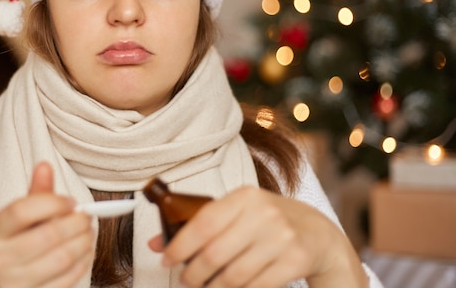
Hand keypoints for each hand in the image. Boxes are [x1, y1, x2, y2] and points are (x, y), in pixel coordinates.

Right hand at [0, 161, 94, 287]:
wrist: (12, 285)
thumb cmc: (19, 247)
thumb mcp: (23, 221)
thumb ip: (36, 195)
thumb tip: (44, 166)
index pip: (21, 210)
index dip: (52, 203)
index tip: (70, 202)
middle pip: (47, 234)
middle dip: (76, 223)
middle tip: (86, 217)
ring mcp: (13, 283)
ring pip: (62, 257)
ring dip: (83, 242)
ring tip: (87, 233)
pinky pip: (67, 279)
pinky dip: (82, 263)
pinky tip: (83, 253)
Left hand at [152, 186, 367, 287]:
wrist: (319, 234)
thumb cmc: (270, 222)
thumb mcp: (239, 213)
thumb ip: (199, 224)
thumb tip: (155, 244)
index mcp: (245, 196)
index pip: (203, 222)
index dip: (180, 245)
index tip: (167, 260)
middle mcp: (264, 214)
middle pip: (214, 254)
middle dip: (193, 274)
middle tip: (187, 280)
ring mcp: (282, 238)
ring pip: (233, 276)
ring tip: (206, 287)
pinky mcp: (295, 261)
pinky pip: (254, 287)